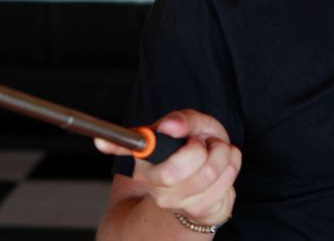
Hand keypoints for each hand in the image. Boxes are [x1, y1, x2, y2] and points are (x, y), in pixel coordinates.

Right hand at [95, 109, 240, 225]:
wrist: (209, 181)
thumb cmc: (197, 149)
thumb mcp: (193, 125)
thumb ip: (183, 120)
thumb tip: (169, 125)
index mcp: (146, 161)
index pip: (128, 152)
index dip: (114, 146)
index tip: (102, 141)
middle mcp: (155, 185)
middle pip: (175, 170)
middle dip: (202, 149)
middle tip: (203, 144)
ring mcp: (175, 203)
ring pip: (208, 175)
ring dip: (223, 155)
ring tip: (217, 152)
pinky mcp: (199, 212)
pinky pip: (224, 188)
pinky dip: (231, 169)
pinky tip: (224, 168)